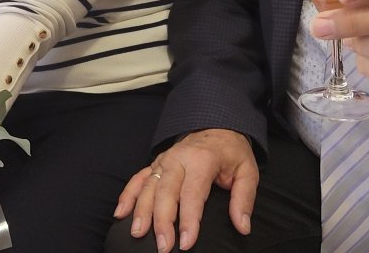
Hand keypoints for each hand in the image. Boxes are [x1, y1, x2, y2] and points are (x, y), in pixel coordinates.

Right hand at [114, 129, 256, 251]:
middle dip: (162, 221)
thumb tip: (242, 227)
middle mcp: (179, 159)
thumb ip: (244, 199)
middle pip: (166, 192)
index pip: (192, 193)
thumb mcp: (247, 171)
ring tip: (138, 233)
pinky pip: (138, 179)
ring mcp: (164, 160)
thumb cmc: (231, 152)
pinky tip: (121, 212)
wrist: (217, 126)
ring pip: (148, 187)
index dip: (189, 219)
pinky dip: (127, 195)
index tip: (187, 242)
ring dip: (141, 211)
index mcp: (202, 160)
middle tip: (163, 247)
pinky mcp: (156, 164)